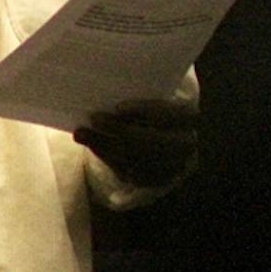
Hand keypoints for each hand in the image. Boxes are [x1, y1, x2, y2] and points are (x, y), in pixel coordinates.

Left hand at [74, 98, 199, 188]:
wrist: (163, 131)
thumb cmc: (153, 105)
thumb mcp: (151, 95)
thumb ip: (136, 92)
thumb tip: (106, 91)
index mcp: (188, 117)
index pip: (170, 114)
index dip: (144, 111)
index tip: (117, 107)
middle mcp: (186, 144)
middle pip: (151, 141)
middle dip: (119, 131)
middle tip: (94, 119)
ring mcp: (172, 166)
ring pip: (136, 159)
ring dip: (106, 146)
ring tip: (81, 133)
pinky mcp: (154, 180)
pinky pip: (129, 172)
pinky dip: (108, 158)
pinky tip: (93, 145)